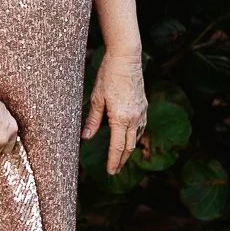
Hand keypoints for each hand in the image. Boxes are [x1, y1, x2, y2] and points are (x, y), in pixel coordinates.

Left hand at [81, 49, 148, 174]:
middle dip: (122, 160)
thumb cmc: (108, 75)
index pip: (117, 147)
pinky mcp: (143, 105)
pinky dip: (134, 136)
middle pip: (129, 146)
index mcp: (121, 118)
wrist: (126, 58)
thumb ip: (92, 120)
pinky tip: (130, 137)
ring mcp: (141, 111)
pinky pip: (140, 126)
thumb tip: (86, 138)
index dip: (113, 161)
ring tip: (121, 157)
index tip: (110, 172)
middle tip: (114, 170)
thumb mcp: (96, 98)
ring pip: (136, 137)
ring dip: (129, 149)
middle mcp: (134, 117)